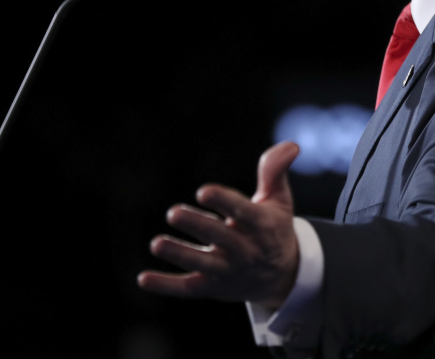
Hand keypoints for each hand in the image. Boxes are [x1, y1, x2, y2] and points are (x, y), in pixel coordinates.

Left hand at [137, 141, 300, 307]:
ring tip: (157, 244)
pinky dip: (166, 285)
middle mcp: (245, 250)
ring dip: (180, 255)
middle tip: (173, 213)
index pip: (242, 212)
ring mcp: (228, 271)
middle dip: (197, 226)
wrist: (282, 277)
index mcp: (261, 225)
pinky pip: (188, 288)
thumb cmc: (274, 229)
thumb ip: (275, 171)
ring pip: (202, 264)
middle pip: (219, 238)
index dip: (223, 201)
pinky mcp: (213, 287)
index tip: (203, 191)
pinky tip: (144, 278)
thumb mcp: (279, 200)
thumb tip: (291, 145)